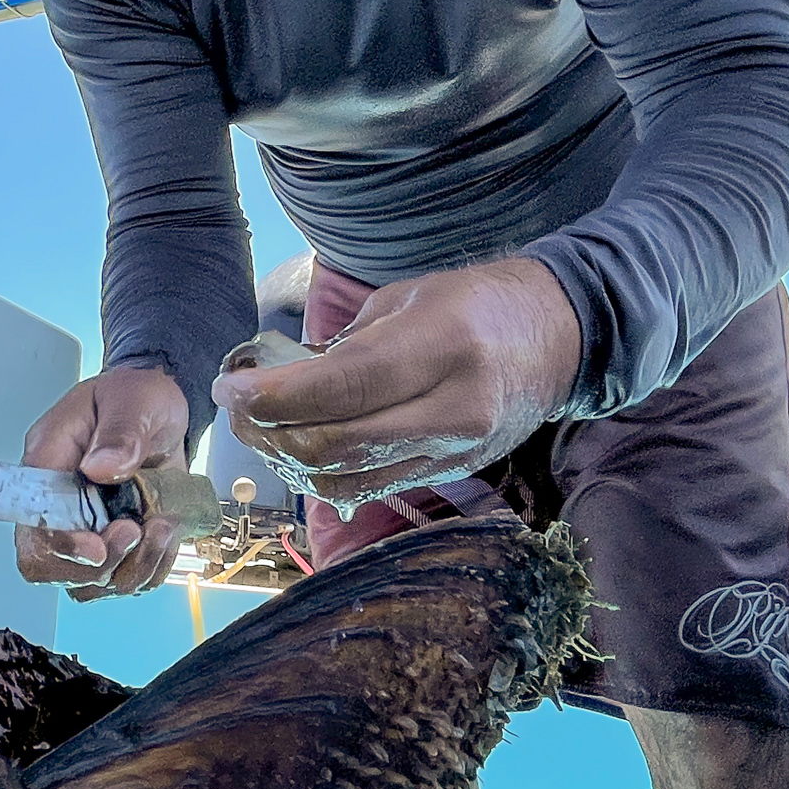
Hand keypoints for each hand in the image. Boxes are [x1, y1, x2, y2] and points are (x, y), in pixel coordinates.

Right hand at [13, 367, 189, 600]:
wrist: (163, 412)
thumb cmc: (137, 398)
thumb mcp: (133, 400)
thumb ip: (120, 432)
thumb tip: (102, 466)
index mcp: (48, 466)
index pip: (33, 525)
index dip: (60, 547)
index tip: (98, 547)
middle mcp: (59, 506)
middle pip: (52, 568)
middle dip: (102, 564)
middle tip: (136, 529)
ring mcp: (86, 530)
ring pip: (93, 583)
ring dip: (134, 567)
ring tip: (161, 525)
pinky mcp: (116, 545)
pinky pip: (128, 581)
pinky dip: (154, 567)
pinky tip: (166, 531)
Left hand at [210, 258, 580, 515]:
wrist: (556, 338)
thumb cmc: (474, 304)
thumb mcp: (407, 298)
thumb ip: (345, 345)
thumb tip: (277, 380)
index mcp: (442, 346)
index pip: (343, 385)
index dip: (276, 395)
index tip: (232, 387)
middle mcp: (453, 408)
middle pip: (336, 444)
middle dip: (270, 431)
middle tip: (237, 408)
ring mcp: (455, 451)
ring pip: (347, 479)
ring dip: (288, 461)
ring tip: (260, 429)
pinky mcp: (450, 475)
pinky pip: (369, 489)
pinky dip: (322, 476)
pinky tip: (299, 449)